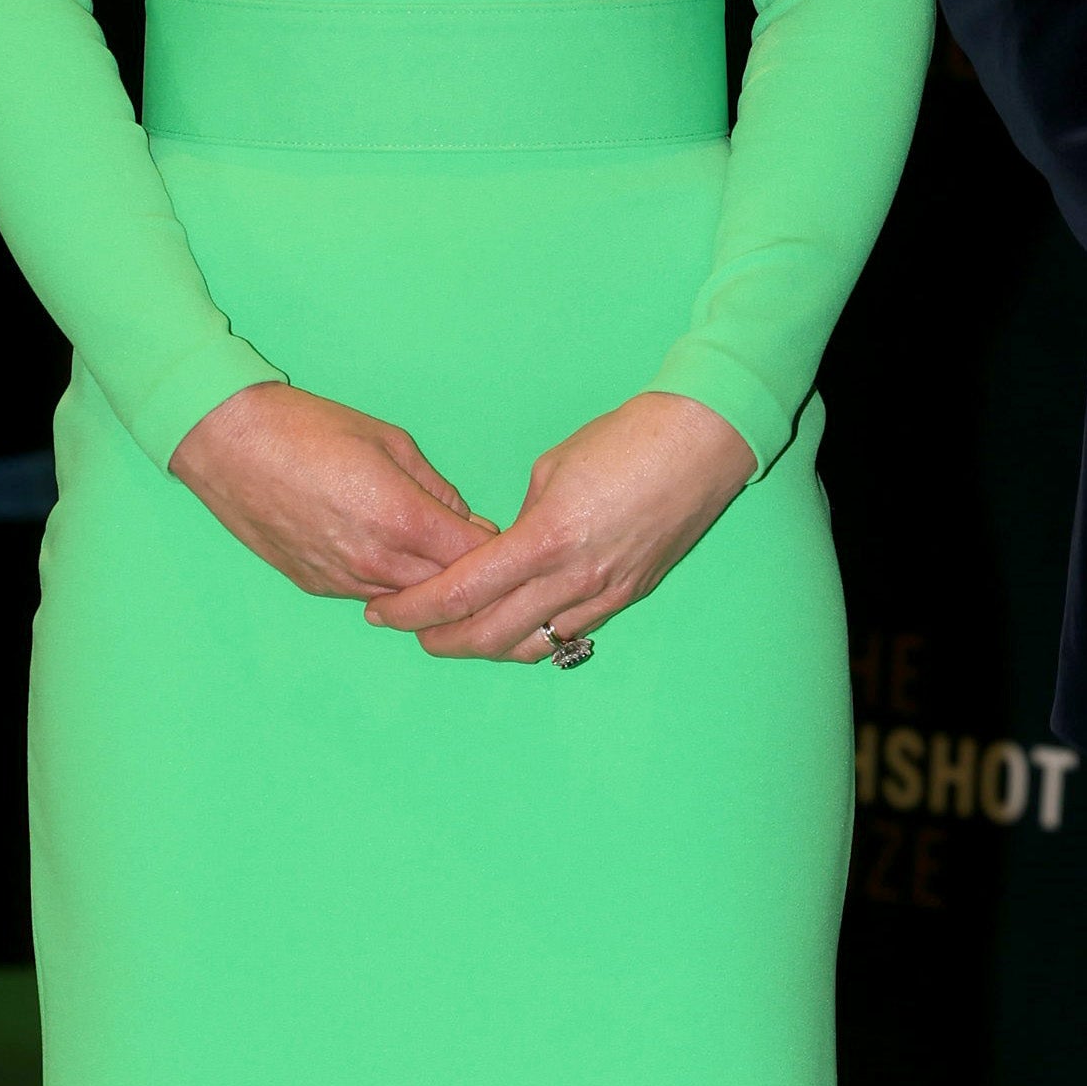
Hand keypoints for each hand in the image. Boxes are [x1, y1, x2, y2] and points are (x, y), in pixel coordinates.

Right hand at [170, 381, 491, 599]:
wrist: (227, 443)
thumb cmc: (307, 428)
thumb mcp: (390, 441)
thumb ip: (437, 488)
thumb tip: (466, 521)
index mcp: (404, 521)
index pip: (476, 560)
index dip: (500, 554)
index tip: (511, 541)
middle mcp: (377, 562)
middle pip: (448, 593)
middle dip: (472, 578)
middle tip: (485, 559)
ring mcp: (344, 581)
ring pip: (410, 603)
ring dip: (430, 586)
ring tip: (440, 559)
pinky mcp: (317, 587)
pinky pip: (371, 596)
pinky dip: (391, 584)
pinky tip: (392, 557)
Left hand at [361, 389, 758, 663]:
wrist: (702, 443)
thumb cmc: (626, 440)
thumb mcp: (551, 469)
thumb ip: (520, 521)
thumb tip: (502, 549)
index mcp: (544, 540)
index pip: (462, 593)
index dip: (415, 609)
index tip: (385, 610)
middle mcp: (573, 579)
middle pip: (489, 635)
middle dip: (440, 640)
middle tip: (412, 631)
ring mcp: (605, 595)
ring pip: (530, 645)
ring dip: (487, 645)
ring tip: (459, 632)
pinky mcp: (628, 596)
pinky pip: (569, 632)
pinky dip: (533, 636)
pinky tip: (514, 624)